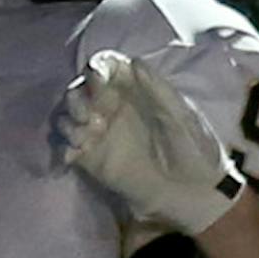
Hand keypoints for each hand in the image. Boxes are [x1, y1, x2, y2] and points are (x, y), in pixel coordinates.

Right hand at [56, 50, 245, 236]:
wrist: (195, 195)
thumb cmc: (194, 151)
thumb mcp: (181, 114)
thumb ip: (157, 88)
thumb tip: (134, 62)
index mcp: (133, 93)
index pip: (104, 69)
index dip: (96, 68)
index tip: (99, 78)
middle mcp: (112, 110)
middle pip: (78, 91)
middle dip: (77, 97)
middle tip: (92, 114)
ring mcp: (100, 136)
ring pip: (67, 117)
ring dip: (70, 121)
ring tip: (88, 135)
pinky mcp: (92, 162)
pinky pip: (66, 148)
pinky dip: (64, 148)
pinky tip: (76, 153)